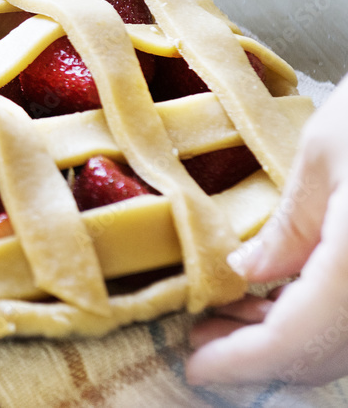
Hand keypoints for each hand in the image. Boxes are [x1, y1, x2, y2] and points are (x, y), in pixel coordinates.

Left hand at [187, 75, 347, 385]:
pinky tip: (279, 296)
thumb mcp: (324, 157)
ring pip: (344, 343)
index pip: (294, 342)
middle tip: (200, 337)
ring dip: (285, 339)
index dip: (241, 364)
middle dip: (255, 356)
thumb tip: (248, 277)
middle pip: (321, 354)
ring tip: (229, 315)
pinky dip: (317, 319)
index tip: (195, 370)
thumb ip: (288, 230)